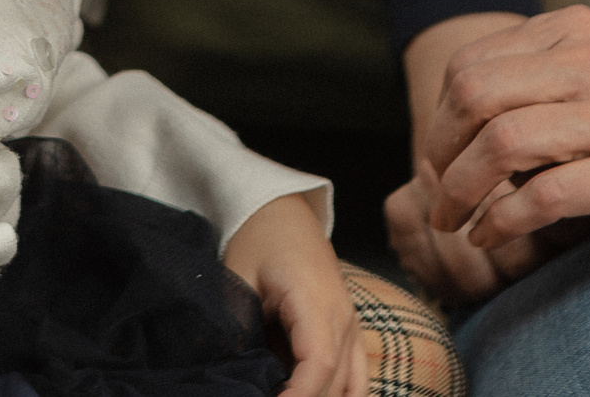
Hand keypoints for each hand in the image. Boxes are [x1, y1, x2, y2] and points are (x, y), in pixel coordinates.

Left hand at [223, 193, 362, 396]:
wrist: (283, 211)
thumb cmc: (258, 240)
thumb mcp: (237, 278)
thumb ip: (237, 326)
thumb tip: (232, 374)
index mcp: (315, 300)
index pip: (318, 363)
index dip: (298, 396)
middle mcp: (343, 316)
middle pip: (335, 382)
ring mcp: (351, 325)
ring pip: (351, 385)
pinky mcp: (349, 330)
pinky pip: (358, 376)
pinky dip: (343, 396)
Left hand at [416, 6, 589, 265]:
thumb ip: (538, 82)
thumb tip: (448, 120)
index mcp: (580, 31)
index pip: (471, 63)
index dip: (438, 117)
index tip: (438, 158)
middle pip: (474, 95)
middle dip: (440, 151)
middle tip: (436, 194)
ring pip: (501, 142)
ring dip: (460, 191)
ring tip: (453, 222)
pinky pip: (545, 194)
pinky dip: (503, 221)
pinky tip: (493, 237)